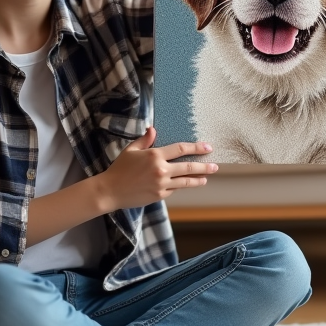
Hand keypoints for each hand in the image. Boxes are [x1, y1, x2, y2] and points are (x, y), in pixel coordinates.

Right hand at [96, 127, 217, 211]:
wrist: (110, 191)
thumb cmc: (119, 169)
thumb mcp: (131, 150)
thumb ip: (145, 140)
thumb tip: (153, 129)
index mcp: (155, 155)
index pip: (180, 149)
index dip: (196, 148)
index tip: (207, 147)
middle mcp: (161, 169)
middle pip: (188, 167)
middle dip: (204, 166)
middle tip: (214, 165)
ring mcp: (161, 184)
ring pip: (185, 181)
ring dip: (198, 179)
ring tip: (206, 178)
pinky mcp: (159, 195)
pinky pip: (174, 190)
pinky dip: (181, 186)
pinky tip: (187, 184)